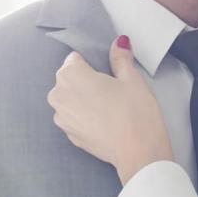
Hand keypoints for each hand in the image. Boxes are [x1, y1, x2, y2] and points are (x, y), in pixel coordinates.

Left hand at [47, 36, 173, 183]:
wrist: (138, 153)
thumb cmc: (135, 113)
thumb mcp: (131, 79)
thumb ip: (120, 58)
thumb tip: (119, 43)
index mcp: (70, 75)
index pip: (75, 59)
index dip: (93, 64)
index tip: (108, 74)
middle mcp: (58, 95)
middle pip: (70, 79)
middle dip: (87, 81)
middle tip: (112, 91)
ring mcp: (61, 118)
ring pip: (71, 99)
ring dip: (84, 99)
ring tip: (110, 108)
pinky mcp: (69, 135)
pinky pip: (74, 117)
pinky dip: (86, 117)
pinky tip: (105, 122)